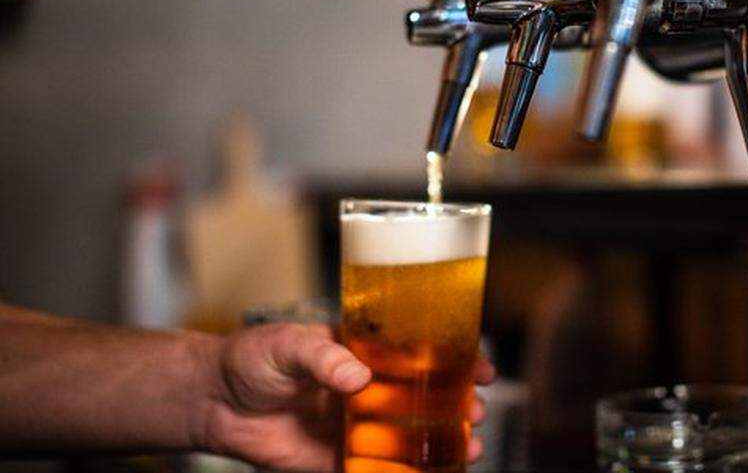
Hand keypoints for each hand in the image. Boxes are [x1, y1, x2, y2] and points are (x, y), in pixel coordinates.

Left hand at [192, 323, 494, 471]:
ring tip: (470, 447)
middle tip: (477, 409)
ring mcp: (355, 425)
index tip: (480, 365)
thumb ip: (322, 356)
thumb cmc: (250, 358)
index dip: (455, 356)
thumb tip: (355, 376)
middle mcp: (367, 387)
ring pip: (410, 435)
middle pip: (425, 395)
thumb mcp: (286, 343)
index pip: (419, 350)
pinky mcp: (336, 460)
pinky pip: (376, 471)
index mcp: (363, 351)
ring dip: (442, 441)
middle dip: (458, 402)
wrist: (211, 400)